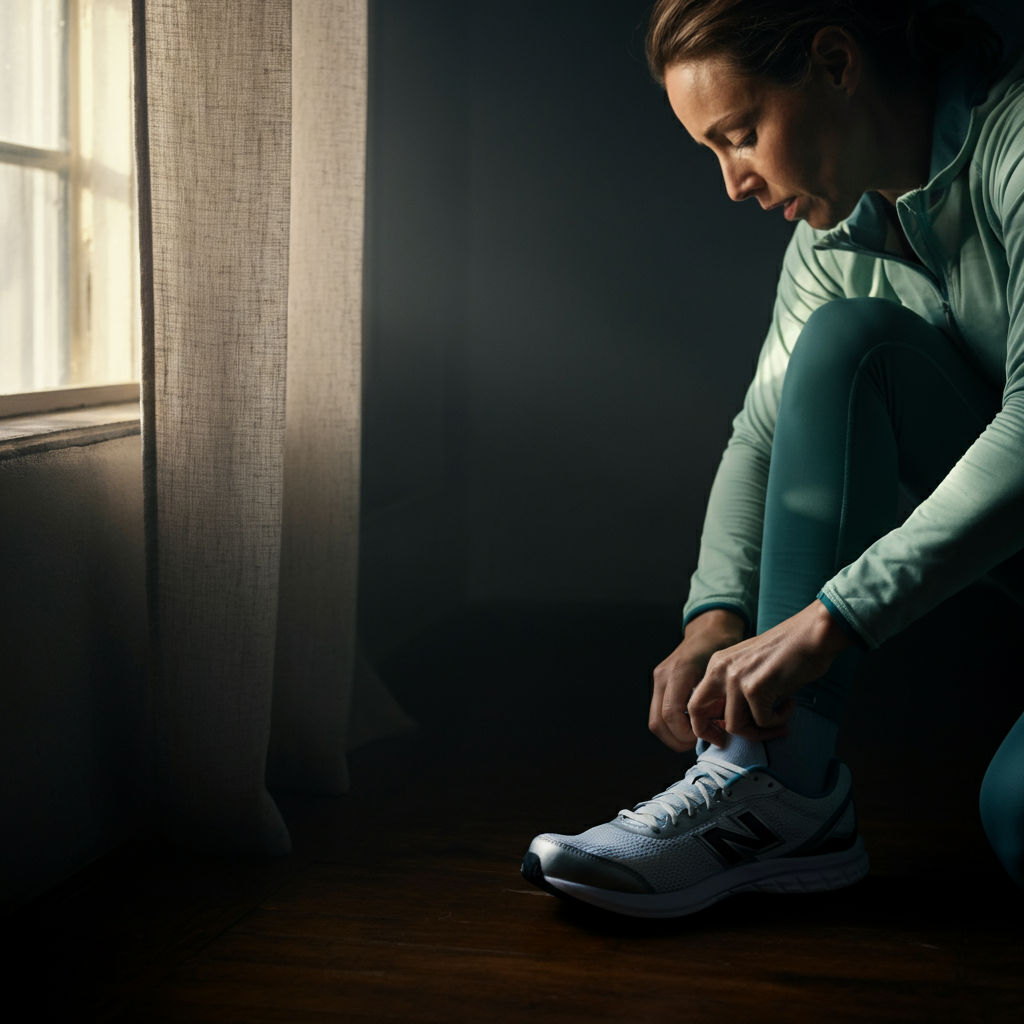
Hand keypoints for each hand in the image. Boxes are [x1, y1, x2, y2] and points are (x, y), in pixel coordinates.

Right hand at [649, 609, 746, 751]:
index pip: (671, 714)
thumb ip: (722, 697)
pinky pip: (660, 712)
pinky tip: (694, 725)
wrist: (710, 628)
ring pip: (656, 721)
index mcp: (680, 671)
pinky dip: (674, 726)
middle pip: (658, 723)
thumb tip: (725, 729)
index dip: (689, 734)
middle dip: (679, 741)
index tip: (712, 737)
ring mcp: (658, 679)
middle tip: (703, 743)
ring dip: (675, 736)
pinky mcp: (659, 683)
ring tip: (699, 736)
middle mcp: (663, 675)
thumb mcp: (727, 670)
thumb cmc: (724, 646)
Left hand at [686, 600, 852, 745]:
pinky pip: (762, 722)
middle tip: (737, 740)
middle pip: (697, 712)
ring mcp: (735, 678)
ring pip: (734, 725)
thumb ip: (735, 693)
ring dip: (760, 730)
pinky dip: (778, 720)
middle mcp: (719, 669)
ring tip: (780, 718)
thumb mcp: (751, 670)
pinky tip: (790, 704)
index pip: (695, 701)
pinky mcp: (754, 688)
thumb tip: (730, 727)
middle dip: (712, 734)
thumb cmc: (789, 654)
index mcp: (716, 664)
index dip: (704, 724)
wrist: (812, 634)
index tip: (723, 735)